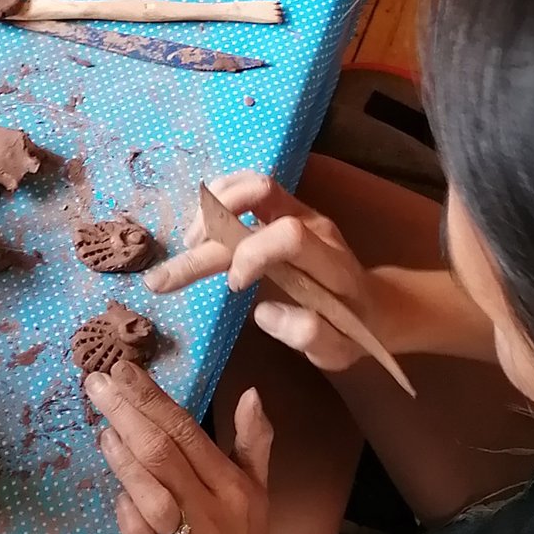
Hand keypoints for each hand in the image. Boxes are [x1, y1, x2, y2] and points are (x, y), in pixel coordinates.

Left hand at [85, 361, 289, 533]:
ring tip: (102, 431)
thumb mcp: (258, 485)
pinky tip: (115, 496)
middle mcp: (209, 509)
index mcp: (229, 483)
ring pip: (153, 498)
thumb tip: (250, 393)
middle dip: (128, 416)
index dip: (153, 399)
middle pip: (164, 456)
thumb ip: (253, 439)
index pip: (187, 431)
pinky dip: (128, 520)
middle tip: (95, 383)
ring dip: (126, 464)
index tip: (122, 369)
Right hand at [145, 170, 387, 374]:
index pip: (289, 235)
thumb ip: (307, 335)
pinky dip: (217, 200)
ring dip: (211, 209)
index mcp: (330, 262)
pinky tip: (198, 229)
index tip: (233, 287)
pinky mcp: (284, 208)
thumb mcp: (336, 351)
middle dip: (205, 238)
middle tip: (162, 279)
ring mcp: (299, 211)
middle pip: (257, 205)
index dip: (252, 254)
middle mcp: (314, 225)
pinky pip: (249, 186)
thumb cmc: (350, 331)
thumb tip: (263, 312)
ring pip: (252, 183)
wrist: (372, 305)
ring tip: (186, 245)